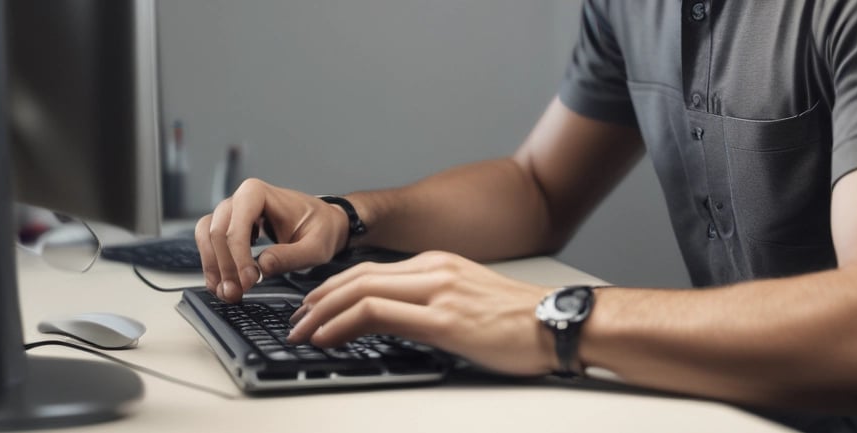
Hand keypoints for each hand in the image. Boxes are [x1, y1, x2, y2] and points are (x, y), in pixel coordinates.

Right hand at [195, 178, 349, 302]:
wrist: (323, 224)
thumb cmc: (321, 229)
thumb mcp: (315, 247)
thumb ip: (291, 256)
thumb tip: (262, 266)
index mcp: (257, 193)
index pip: (236, 227)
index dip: (239, 258)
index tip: (250, 281)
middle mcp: (239, 199)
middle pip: (216, 233)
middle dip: (225, 267)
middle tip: (237, 293)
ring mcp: (231, 212)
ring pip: (207, 237)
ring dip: (213, 267)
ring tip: (227, 292)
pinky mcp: (229, 226)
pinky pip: (209, 243)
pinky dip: (213, 265)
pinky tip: (223, 284)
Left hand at [286, 251, 559, 375]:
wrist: (560, 323)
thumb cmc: (521, 320)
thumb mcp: (468, 298)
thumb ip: (432, 300)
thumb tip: (397, 320)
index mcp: (438, 264)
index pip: (371, 271)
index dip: (334, 288)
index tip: (314, 306)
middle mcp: (434, 271)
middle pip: (358, 277)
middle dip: (318, 299)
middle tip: (296, 320)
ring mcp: (437, 293)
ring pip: (361, 292)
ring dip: (322, 312)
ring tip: (302, 331)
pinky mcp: (444, 320)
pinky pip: (378, 315)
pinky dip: (343, 323)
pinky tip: (327, 336)